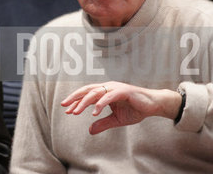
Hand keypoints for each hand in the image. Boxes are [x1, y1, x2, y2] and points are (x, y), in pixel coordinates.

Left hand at [61, 81, 181, 134]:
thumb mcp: (116, 120)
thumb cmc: (135, 110)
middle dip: (74, 98)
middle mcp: (108, 87)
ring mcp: (115, 88)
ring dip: (84, 102)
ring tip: (76, 112)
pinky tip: (94, 112)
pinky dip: (100, 103)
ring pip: (95, 93)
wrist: (153, 106)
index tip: (66, 110)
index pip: (86, 95)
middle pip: (87, 90)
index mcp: (105, 92)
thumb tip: (90, 130)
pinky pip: (109, 96)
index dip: (76, 102)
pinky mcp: (123, 91)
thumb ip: (103, 123)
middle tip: (64, 106)